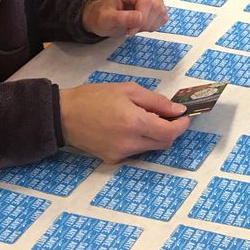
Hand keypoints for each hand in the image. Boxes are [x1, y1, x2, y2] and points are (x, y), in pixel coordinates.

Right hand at [59, 82, 189, 162]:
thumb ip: (156, 102)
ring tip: (146, 118)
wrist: (64, 115)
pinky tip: (131, 127)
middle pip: (163, 144)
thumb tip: (178, 110)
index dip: (181, 126)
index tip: (185, 116)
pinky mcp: (111, 159)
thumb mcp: (129, 90)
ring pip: (150, 148)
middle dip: (171, 131)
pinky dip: (141, 140)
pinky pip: (135, 151)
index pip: (169, 133)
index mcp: (135, 123)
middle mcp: (129, 143)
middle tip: (169, 116)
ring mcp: (120, 154)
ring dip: (155, 135)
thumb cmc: (95, 97)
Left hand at [82, 0, 167, 36]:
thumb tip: (140, 18)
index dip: (142, 18)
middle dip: (145, 22)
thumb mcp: (106, 20)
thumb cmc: (103, 16)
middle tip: (132, 29)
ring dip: (150, 24)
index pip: (145, 0)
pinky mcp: (156, 0)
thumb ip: (122, 19)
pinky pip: (163, 13)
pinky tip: (142, 25)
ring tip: (135, 26)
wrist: (105, 17)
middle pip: (154, 5)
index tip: (132, 30)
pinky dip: (154, 23)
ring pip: (161, 9)